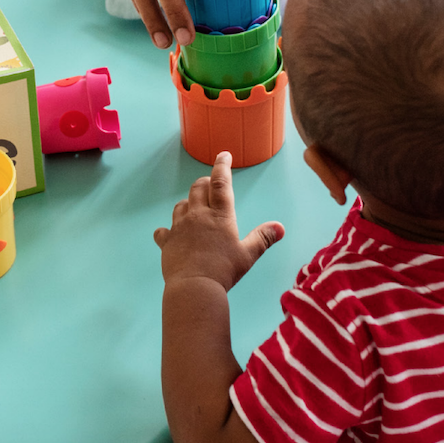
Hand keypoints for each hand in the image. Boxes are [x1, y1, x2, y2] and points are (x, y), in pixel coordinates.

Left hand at [154, 151, 283, 291]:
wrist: (194, 287)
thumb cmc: (224, 270)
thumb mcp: (248, 255)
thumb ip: (263, 238)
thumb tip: (280, 227)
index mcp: (220, 215)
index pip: (220, 182)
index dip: (222, 166)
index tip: (223, 155)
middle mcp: (198, 215)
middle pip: (198, 187)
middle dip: (205, 182)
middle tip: (210, 185)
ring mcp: (180, 226)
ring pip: (181, 204)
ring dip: (188, 203)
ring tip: (194, 209)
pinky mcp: (167, 241)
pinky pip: (163, 231)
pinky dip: (167, 230)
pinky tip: (170, 234)